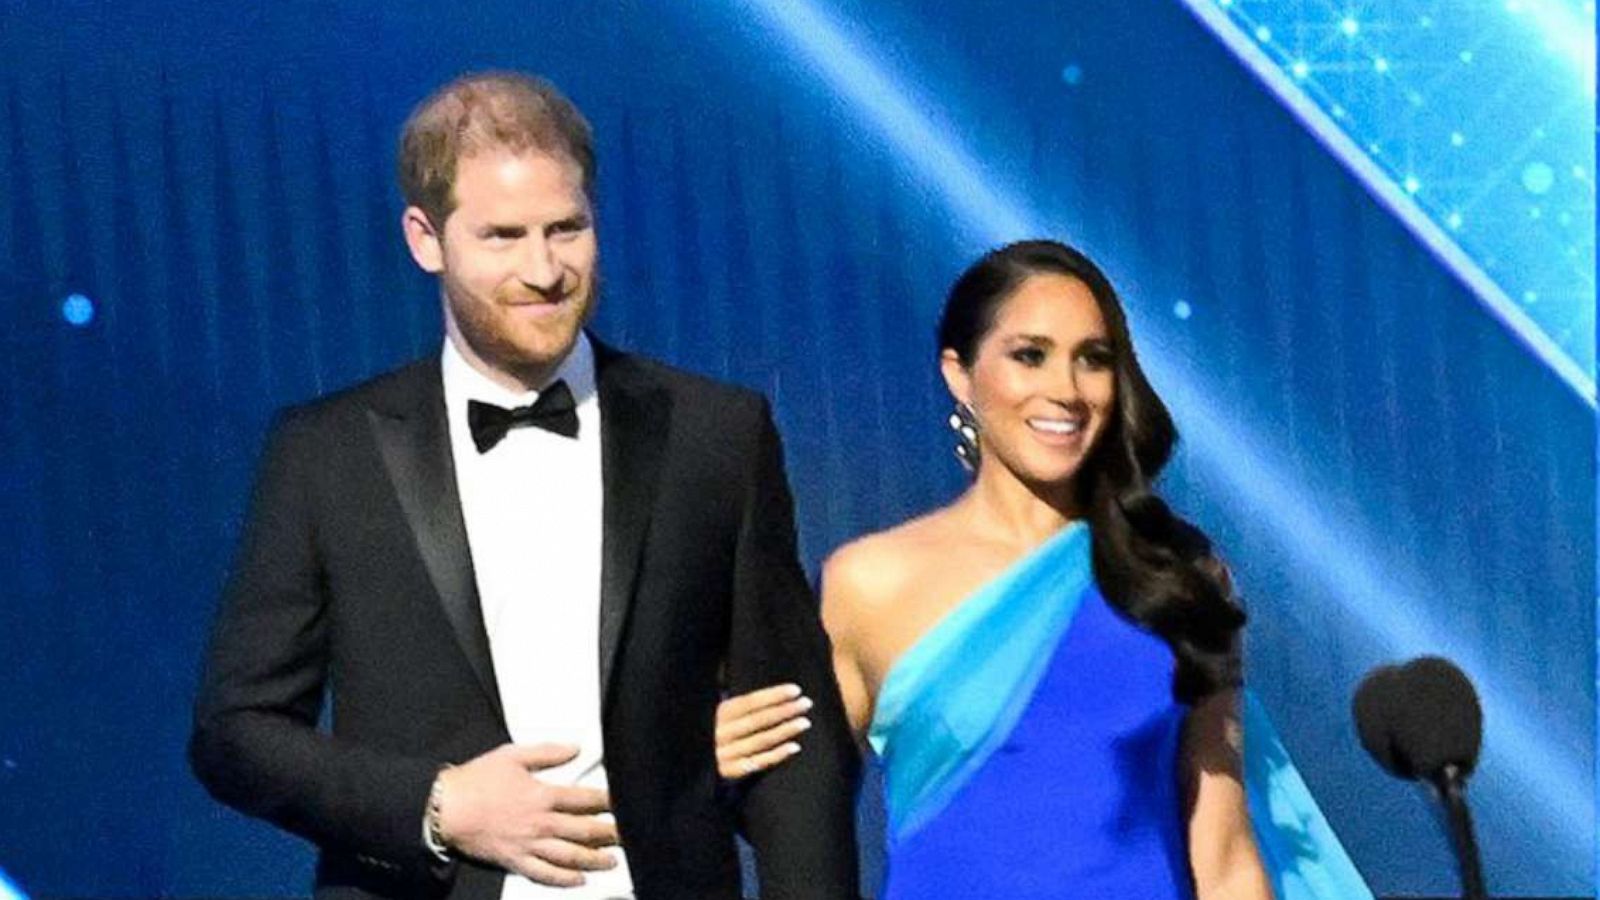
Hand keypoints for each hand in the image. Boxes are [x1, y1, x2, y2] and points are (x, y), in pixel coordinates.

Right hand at [435, 743, 619, 886]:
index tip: (622, 803)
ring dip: (594, 860)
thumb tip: (575, 748)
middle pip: (584, 831)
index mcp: (543, 795)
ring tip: (611, 861)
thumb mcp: (512, 755)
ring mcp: (529, 845)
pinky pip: (544, 874)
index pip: (585, 799)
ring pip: (570, 856)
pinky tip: (578, 881)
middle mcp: (541, 823)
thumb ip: (547, 752)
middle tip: (627, 836)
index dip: (607, 802)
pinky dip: (564, 880)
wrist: (447, 808)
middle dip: (609, 834)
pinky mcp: (515, 861)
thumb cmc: (476, 780)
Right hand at [714, 683, 811, 779]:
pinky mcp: (730, 772)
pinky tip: (794, 747)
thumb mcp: (725, 716)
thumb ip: (744, 704)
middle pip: (757, 719)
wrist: (698, 769)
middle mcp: (721, 732)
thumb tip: (770, 689)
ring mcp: (725, 753)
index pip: (750, 702)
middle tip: (806, 703)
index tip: (795, 691)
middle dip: (784, 710)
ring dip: (784, 730)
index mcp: (721, 714)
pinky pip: (758, 763)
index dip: (773, 695)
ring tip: (804, 722)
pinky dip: (777, 755)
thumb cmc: (723, 734)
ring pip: (760, 740)